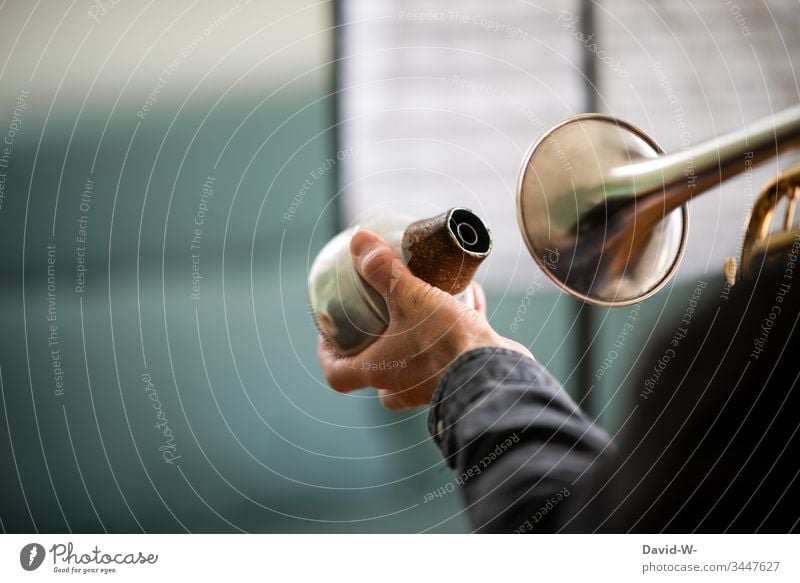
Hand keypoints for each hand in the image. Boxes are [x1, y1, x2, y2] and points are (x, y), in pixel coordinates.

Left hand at [317, 229, 531, 410]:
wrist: (496, 375)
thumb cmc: (446, 343)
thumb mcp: (411, 298)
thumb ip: (383, 271)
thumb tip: (359, 241)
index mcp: (379, 372)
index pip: (338, 375)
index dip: (328, 357)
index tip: (328, 338)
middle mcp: (402, 387)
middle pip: (378, 379)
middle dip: (377, 355)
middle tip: (380, 325)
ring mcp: (433, 389)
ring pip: (416, 370)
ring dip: (417, 344)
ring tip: (426, 308)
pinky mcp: (463, 381)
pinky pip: (452, 358)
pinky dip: (455, 335)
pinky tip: (470, 301)